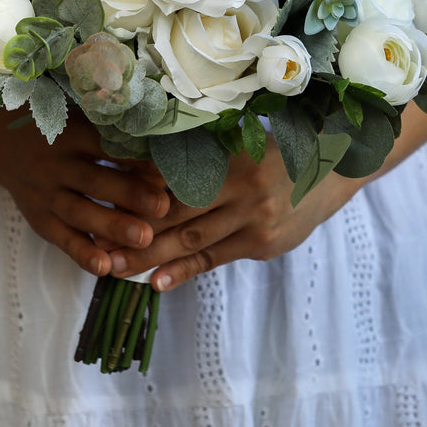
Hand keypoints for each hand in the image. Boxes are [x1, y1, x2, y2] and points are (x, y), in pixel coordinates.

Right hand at [0, 112, 170, 276]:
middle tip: (162, 207)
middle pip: (95, 180)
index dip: (136, 158)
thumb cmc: (58, 128)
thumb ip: (115, 131)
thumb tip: (167, 143)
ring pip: (80, 212)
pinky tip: (105, 267)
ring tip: (144, 239)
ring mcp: (45, 193)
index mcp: (74, 134)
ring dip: (112, 227)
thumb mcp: (81, 119)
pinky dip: (82, 253)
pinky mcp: (39, 218)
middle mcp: (57, 164)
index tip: (167, 169)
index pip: (108, 146)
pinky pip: (61, 238)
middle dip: (130, 194)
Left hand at [105, 138, 361, 290]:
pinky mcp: (261, 242)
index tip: (101, 195)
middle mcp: (241, 184)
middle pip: (175, 211)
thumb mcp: (241, 144)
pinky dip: (184, 271)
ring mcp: (253, 216)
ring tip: (114, 266)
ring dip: (149, 255)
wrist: (331, 173)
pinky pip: (214, 259)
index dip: (136, 188)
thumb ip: (202, 154)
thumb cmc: (275, 155)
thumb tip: (143, 161)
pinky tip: (156, 282)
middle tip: (95, 242)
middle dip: (134, 229)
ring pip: (191, 239)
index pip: (174, 173)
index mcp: (229, 154)